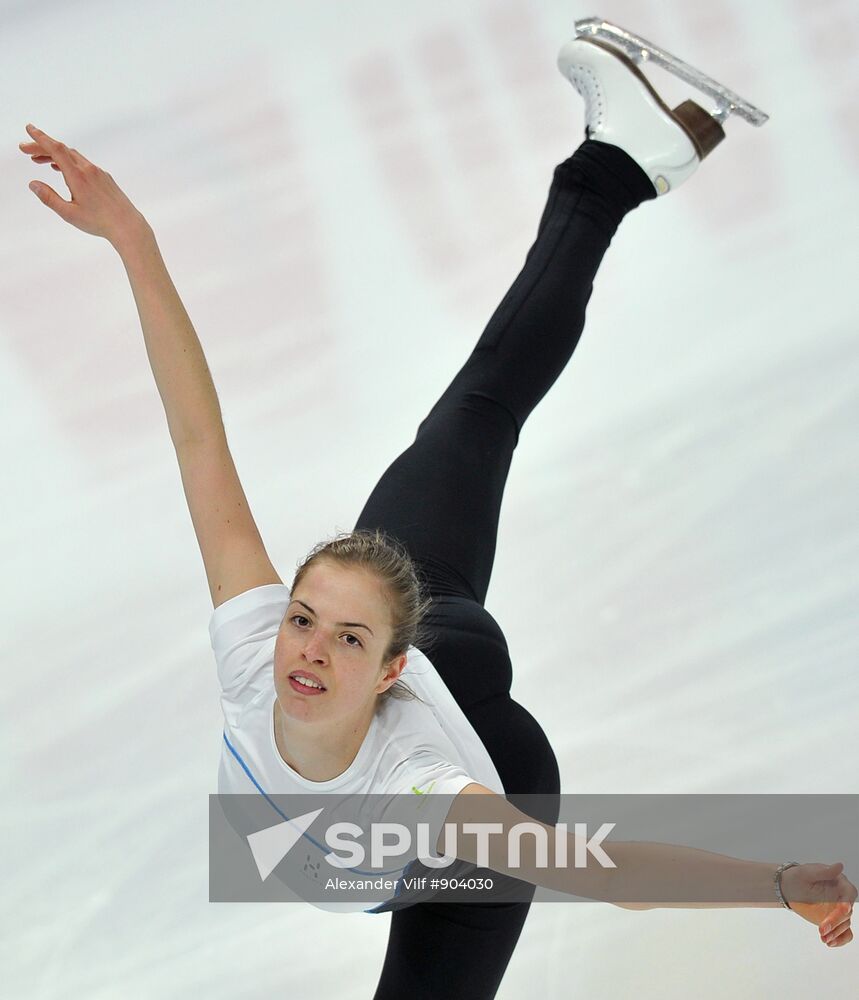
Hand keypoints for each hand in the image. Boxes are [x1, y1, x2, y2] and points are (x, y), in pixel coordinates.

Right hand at [19, 124, 147, 246]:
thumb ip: (49, 198)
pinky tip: (61, 169)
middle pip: (62, 150)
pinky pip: (83, 163)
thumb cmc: (99, 222)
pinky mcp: (105, 178)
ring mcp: (98, 173)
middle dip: (42, 147)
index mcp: (78, 176)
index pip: (56, 149)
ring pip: (73, 156)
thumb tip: (33, 184)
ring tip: (39, 160)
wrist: (128, 226)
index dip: (40, 138)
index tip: (29, 129)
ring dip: (55, 155)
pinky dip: (68, 161)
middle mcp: (89, 170)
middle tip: (25, 150)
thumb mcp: (69, 213)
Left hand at [781, 862, 855, 947]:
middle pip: (846, 913)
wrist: (788, 888)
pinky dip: (839, 940)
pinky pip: (844, 933)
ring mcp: (838, 911)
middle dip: (835, 922)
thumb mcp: (807, 872)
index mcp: (839, 883)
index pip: (849, 894)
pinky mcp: (834, 921)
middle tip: (822, 929)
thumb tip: (839, 866)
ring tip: (823, 938)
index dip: (847, 903)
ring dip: (836, 934)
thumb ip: (824, 872)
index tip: (842, 910)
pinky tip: (829, 943)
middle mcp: (842, 898)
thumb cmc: (797, 877)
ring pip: (845, 925)